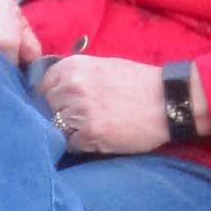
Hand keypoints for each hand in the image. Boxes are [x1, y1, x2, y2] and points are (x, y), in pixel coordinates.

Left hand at [40, 55, 176, 155]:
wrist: (168, 101)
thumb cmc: (139, 83)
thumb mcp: (103, 66)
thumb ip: (76, 75)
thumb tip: (53, 88)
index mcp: (74, 66)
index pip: (42, 85)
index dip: (49, 96)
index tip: (59, 103)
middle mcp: (72, 86)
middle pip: (46, 106)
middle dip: (56, 113)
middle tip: (77, 118)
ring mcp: (80, 111)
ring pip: (55, 126)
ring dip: (67, 130)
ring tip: (88, 128)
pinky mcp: (90, 134)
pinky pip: (70, 143)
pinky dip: (79, 144)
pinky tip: (95, 138)